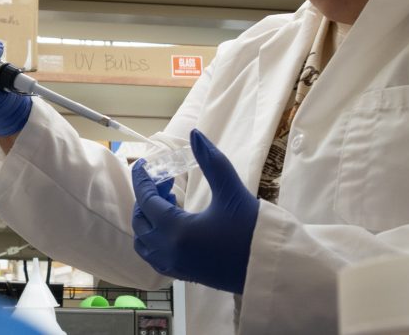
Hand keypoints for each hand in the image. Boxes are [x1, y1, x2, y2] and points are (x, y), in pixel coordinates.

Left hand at [131, 129, 258, 292]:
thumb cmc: (253, 231)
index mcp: (176, 230)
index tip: (143, 163)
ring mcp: (173, 266)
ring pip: (142, 241)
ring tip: (169, 202)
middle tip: (165, 181)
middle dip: (146, 197)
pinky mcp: (182, 274)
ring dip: (147, 218)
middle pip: (140, 220)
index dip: (142, 178)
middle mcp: (169, 251)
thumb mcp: (232, 192)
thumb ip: (211, 161)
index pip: (146, 199)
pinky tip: (172, 224)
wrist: (269, 268)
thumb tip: (194, 134)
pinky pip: (153, 255)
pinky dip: (152, 237)